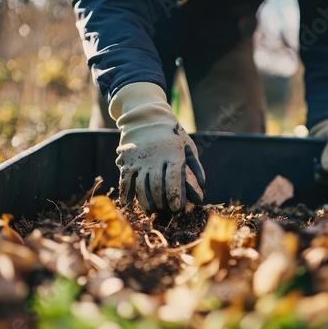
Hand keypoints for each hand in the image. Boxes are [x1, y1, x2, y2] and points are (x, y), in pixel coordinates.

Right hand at [109, 82, 204, 212]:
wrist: (146, 118)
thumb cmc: (172, 136)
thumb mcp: (187, 146)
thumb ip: (195, 166)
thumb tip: (202, 185)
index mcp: (173, 155)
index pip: (174, 180)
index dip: (175, 196)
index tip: (177, 208)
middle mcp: (155, 159)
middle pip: (157, 187)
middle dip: (162, 202)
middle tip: (165, 211)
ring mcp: (139, 160)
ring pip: (141, 187)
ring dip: (146, 202)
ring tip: (152, 209)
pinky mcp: (127, 161)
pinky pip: (125, 181)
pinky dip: (126, 194)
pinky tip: (129, 203)